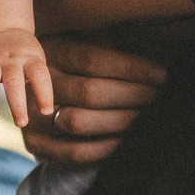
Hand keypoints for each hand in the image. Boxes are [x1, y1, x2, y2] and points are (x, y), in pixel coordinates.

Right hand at [0, 27, 53, 125]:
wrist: (0, 26)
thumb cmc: (22, 53)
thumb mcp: (35, 60)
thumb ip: (37, 82)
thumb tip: (44, 110)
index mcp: (28, 58)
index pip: (39, 75)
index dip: (44, 93)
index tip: (46, 111)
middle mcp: (9, 59)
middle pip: (13, 80)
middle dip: (17, 103)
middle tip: (21, 122)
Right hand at [23, 37, 162, 165]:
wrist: (39, 88)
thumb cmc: (78, 62)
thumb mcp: (88, 41)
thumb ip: (112, 43)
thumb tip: (152, 53)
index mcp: (53, 50)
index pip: (93, 60)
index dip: (131, 68)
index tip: (162, 75)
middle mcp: (38, 83)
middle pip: (89, 92)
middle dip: (131, 96)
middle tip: (157, 97)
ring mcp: (33, 116)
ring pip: (79, 122)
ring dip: (119, 122)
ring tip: (145, 117)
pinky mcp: (36, 143)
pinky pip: (73, 152)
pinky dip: (104, 148)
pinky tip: (126, 139)